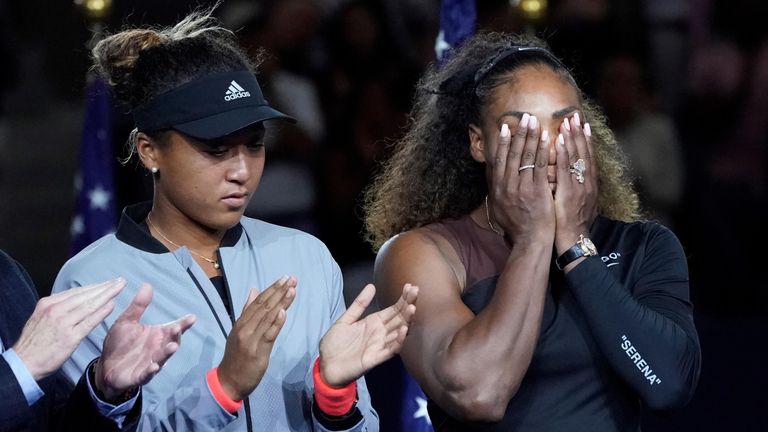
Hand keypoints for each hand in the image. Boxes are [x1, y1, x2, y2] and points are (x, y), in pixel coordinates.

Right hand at [13, 278, 125, 380]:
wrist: (24, 362)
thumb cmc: (33, 342)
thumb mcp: (40, 318)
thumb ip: (56, 308)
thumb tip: (74, 301)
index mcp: (48, 303)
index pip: (76, 292)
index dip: (94, 286)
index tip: (107, 282)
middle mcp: (55, 310)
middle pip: (85, 295)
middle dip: (104, 287)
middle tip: (119, 280)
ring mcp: (63, 323)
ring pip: (89, 305)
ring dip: (107, 295)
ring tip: (120, 288)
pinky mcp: (70, 337)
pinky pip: (89, 322)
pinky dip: (101, 312)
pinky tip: (112, 305)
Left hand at [95, 283, 195, 401]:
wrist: (105, 365)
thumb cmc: (120, 342)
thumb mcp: (127, 321)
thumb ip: (138, 306)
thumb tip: (147, 285)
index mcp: (157, 335)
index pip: (174, 328)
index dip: (184, 324)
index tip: (192, 317)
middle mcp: (158, 348)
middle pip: (172, 341)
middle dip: (176, 336)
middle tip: (177, 328)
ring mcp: (151, 362)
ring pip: (162, 357)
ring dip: (168, 353)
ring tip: (172, 347)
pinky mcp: (140, 375)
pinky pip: (147, 374)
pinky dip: (151, 371)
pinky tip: (154, 367)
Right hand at [218, 276, 296, 400]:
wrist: (229, 381)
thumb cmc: (236, 356)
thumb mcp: (238, 331)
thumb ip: (247, 311)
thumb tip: (254, 290)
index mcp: (241, 322)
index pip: (258, 302)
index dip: (271, 289)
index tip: (284, 278)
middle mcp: (245, 328)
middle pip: (263, 306)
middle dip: (279, 291)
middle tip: (291, 279)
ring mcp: (251, 339)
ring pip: (267, 317)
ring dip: (281, 302)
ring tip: (292, 290)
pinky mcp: (258, 352)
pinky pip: (268, 334)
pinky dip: (276, 322)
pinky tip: (284, 312)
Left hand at [319, 283, 417, 386]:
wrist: (325, 366)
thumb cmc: (335, 344)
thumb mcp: (345, 320)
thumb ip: (359, 304)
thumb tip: (372, 285)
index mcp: (373, 323)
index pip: (393, 309)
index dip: (402, 299)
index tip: (411, 286)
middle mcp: (380, 333)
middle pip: (399, 318)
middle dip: (408, 304)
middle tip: (416, 291)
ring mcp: (379, 345)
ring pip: (398, 332)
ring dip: (406, 321)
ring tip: (412, 308)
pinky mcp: (375, 358)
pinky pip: (391, 349)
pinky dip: (399, 340)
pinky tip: (404, 329)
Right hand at [487, 113, 554, 243]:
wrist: (530, 240)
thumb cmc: (517, 226)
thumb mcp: (500, 209)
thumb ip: (498, 192)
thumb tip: (495, 179)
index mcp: (498, 188)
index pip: (500, 160)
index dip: (503, 143)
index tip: (505, 128)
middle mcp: (507, 185)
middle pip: (513, 154)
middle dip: (518, 134)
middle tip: (523, 118)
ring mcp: (522, 187)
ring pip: (526, 157)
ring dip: (530, 137)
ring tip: (534, 122)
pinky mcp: (537, 190)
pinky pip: (540, 166)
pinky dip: (543, 150)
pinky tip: (548, 138)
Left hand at [553, 113, 597, 253]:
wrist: (573, 240)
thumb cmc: (571, 224)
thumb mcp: (576, 203)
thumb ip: (573, 188)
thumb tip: (569, 178)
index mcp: (589, 184)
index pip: (588, 157)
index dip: (585, 140)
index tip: (582, 124)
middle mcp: (587, 183)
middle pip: (585, 153)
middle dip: (580, 133)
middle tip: (575, 115)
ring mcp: (580, 186)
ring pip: (577, 157)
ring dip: (573, 138)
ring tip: (569, 121)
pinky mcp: (569, 192)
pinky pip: (566, 169)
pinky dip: (565, 153)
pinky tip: (561, 141)